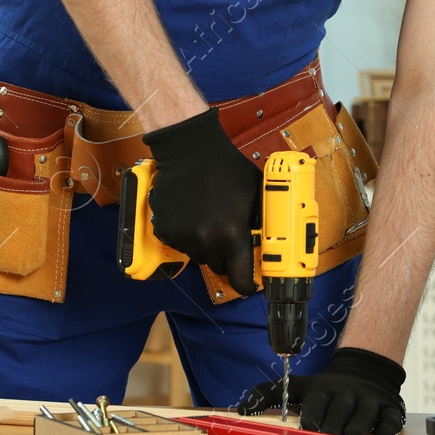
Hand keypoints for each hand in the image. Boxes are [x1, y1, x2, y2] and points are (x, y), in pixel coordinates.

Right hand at [141, 106, 261, 295]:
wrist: (190, 149)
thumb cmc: (226, 168)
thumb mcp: (255, 194)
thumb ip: (261, 221)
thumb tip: (270, 242)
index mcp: (231, 233)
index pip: (240, 279)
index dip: (246, 284)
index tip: (249, 283)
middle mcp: (205, 239)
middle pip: (218, 267)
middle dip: (225, 257)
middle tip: (227, 237)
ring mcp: (182, 236)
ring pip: (198, 255)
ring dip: (204, 245)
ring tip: (208, 218)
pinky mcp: (165, 230)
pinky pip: (179, 243)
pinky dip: (185, 235)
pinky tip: (191, 213)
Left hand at [236, 346, 405, 434]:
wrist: (364, 370)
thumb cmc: (326, 388)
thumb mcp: (298, 385)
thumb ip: (268, 393)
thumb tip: (240, 409)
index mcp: (322, 391)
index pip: (315, 405)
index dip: (311, 419)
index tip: (307, 429)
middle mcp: (345, 394)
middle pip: (337, 416)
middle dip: (331, 430)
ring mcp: (368, 401)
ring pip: (362, 420)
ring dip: (354, 432)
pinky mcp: (389, 408)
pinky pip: (390, 420)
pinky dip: (385, 429)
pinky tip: (378, 434)